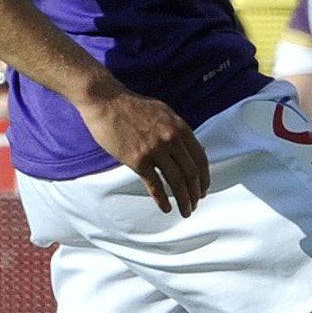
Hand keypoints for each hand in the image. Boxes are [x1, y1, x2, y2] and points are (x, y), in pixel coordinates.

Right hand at [78, 79, 210, 214]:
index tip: (203, 189)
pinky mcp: (137, 160)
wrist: (107, 101)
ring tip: (186, 211)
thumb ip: (179, 132)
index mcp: (181, 129)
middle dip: (196, 193)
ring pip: (177, 181)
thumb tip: (193, 150)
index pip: (200, 159)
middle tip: (195, 204)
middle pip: (191, 173)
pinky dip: (162, 199)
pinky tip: (166, 208)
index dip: (204, 178)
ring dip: (184, 200)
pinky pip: (154, 184)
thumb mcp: (165, 114)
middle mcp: (172, 140)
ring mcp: (155, 150)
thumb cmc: (134, 107)